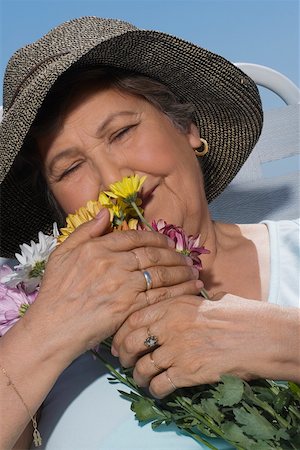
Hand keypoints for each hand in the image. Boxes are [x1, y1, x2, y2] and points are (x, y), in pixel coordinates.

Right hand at [23, 209, 201, 364]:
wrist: (52, 327)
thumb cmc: (55, 291)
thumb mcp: (61, 253)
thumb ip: (85, 231)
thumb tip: (106, 212)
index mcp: (97, 248)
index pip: (134, 237)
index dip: (155, 237)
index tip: (167, 240)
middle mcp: (113, 263)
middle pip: (152, 254)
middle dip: (173, 254)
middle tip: (186, 256)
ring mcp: (122, 286)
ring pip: (160, 273)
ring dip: (181, 271)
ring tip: (193, 271)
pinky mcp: (129, 307)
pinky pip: (160, 296)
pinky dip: (179, 291)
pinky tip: (192, 288)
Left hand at [112, 294, 299, 397]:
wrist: (257, 335)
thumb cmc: (237, 314)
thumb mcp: (206, 299)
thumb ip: (185, 301)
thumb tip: (180, 300)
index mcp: (171, 305)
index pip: (132, 319)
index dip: (120, 333)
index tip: (119, 341)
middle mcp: (168, 327)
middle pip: (132, 343)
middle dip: (124, 355)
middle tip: (125, 361)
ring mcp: (176, 350)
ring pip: (142, 367)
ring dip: (138, 376)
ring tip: (140, 379)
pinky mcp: (186, 372)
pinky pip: (159, 384)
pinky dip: (154, 389)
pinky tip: (158, 390)